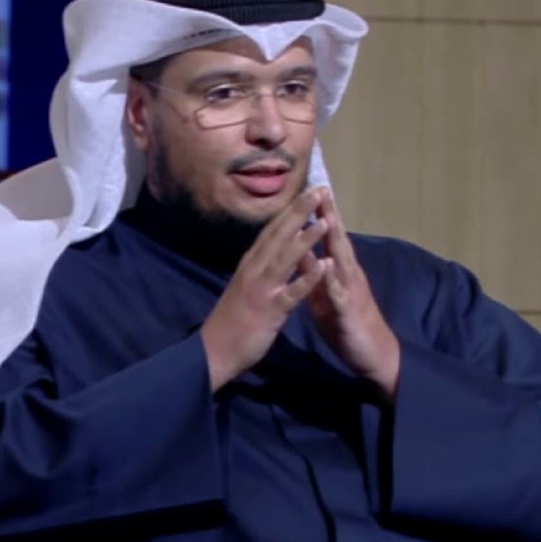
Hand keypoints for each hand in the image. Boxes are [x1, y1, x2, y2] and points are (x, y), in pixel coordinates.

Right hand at [200, 188, 330, 390]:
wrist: (214, 352)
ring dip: (306, 238)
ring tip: (326, 221)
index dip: (290, 209)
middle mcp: (254, 270)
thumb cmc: (231, 321)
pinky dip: (308, 278)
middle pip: (280, 235)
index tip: (306, 191)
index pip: (272, 230)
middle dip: (300, 212)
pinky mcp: (270, 310)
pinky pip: (292, 292)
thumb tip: (270, 252)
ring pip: (286, 258)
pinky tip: (324, 266)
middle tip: (319, 189)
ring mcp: (262, 288)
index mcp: (250, 264)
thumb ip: (258, 269)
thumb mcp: (245, 287)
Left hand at [298, 188, 400, 399]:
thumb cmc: (348, 324)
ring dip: (334, 239)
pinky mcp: (349, 312)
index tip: (308, 190)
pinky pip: (339, 294)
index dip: (319, 214)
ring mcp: (351, 291)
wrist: (373, 355)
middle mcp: (348, 275)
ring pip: (341, 260)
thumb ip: (313, 273)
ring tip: (326, 217)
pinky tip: (327, 265)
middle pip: (337, 240)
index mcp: (339, 270)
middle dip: (329, 215)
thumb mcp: (325, 295)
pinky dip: (332, 279)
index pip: (328, 237)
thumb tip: (300, 251)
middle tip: (320, 188)